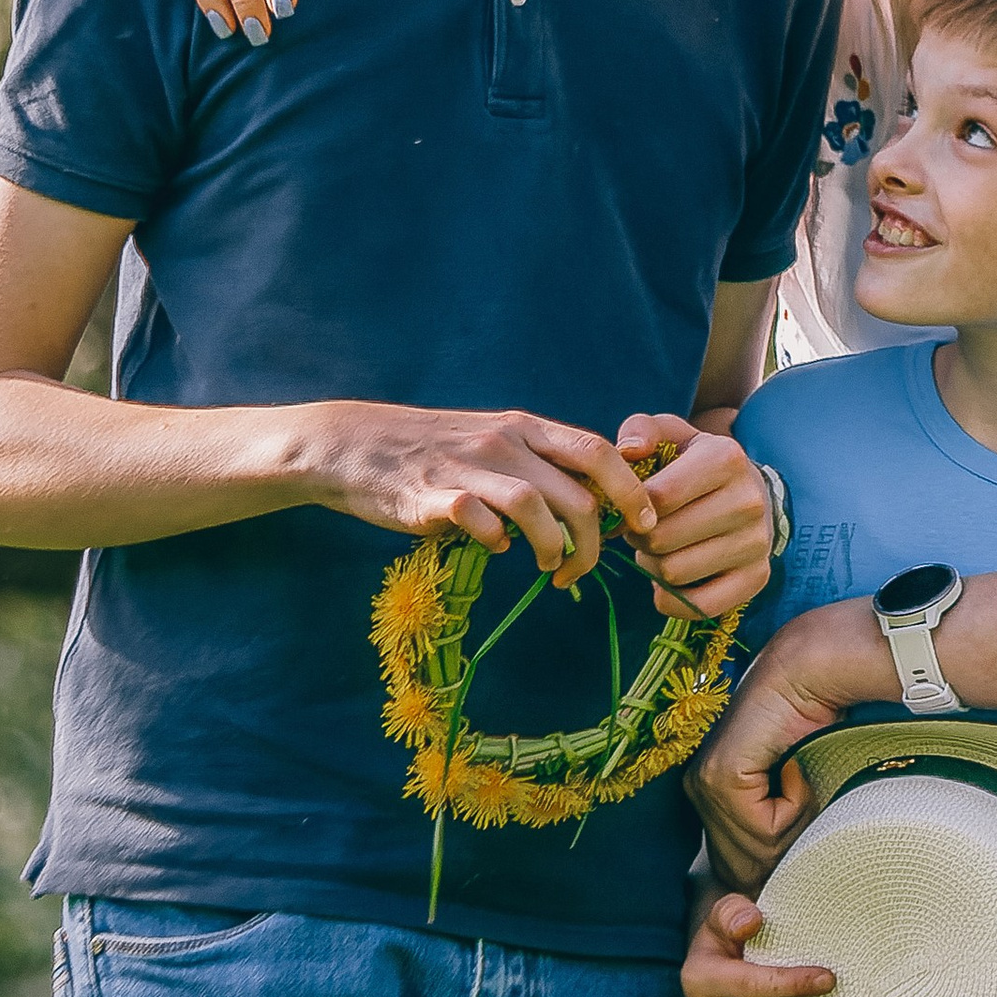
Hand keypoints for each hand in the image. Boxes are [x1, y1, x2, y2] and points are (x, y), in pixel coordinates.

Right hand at [302, 401, 657, 581]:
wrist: (353, 445)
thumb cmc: (431, 450)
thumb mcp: (492, 441)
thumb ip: (536, 466)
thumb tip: (585, 508)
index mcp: (524, 427)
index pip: (597, 451)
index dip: (631, 490)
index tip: (644, 525)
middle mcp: (503, 441)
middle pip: (577, 491)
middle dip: (595, 539)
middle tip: (580, 568)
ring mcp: (468, 467)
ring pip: (535, 506)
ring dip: (551, 547)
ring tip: (547, 569)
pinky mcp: (432, 496)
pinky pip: (479, 520)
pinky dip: (495, 542)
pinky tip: (493, 549)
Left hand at [619, 414, 776, 619]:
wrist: (751, 492)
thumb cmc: (696, 464)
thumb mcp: (672, 435)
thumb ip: (642, 430)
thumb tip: (628, 450)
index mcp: (726, 458)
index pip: (657, 498)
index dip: (630, 508)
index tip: (630, 507)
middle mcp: (749, 501)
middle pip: (661, 539)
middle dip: (639, 538)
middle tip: (643, 530)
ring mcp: (757, 543)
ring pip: (673, 573)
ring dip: (653, 565)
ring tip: (660, 548)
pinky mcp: (757, 578)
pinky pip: (698, 606)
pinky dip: (673, 599)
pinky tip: (671, 579)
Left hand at [689, 598, 892, 887]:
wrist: (812, 673)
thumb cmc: (814, 728)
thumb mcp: (795, 790)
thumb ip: (783, 828)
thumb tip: (791, 882)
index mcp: (711, 794)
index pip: (739, 867)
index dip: (778, 857)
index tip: (801, 819)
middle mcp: (699, 790)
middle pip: (748, 866)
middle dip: (788, 843)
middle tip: (804, 792)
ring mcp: (706, 784)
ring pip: (760, 851)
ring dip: (795, 819)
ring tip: (799, 772)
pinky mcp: (722, 778)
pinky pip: (765, 828)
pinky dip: (793, 804)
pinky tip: (794, 765)